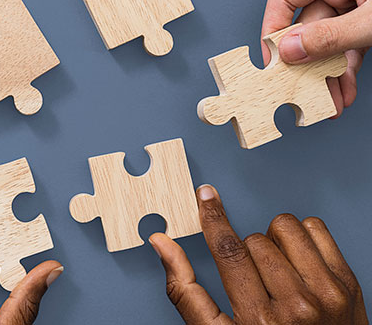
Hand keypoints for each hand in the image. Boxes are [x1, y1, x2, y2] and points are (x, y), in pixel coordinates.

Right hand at [149, 185, 367, 324]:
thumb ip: (185, 289)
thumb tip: (162, 244)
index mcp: (259, 319)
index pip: (229, 250)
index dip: (213, 218)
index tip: (206, 197)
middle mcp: (297, 305)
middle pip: (255, 240)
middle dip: (247, 251)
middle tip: (255, 279)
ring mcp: (326, 292)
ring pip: (285, 228)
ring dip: (274, 242)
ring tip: (277, 270)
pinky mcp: (347, 282)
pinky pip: (315, 229)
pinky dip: (301, 238)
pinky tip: (297, 262)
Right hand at [261, 0, 371, 117]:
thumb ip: (330, 35)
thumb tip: (290, 50)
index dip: (273, 29)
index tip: (273, 61)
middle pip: (308, 28)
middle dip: (307, 65)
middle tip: (299, 91)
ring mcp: (356, 5)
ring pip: (328, 44)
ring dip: (326, 76)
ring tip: (328, 101)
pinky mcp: (370, 21)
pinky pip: (349, 48)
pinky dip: (345, 71)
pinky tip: (344, 91)